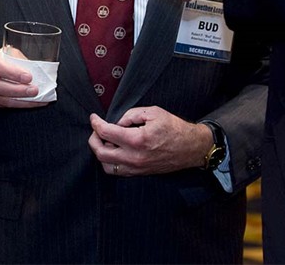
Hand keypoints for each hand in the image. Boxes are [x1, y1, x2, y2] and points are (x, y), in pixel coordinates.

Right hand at [0, 47, 46, 108]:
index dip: (13, 73)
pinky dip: (17, 105)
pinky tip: (29, 103)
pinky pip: (2, 105)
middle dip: (19, 90)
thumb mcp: (0, 51)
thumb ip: (15, 58)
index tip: (28, 77)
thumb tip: (34, 68)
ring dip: (21, 100)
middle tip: (34, 90)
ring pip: (1, 99)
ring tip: (36, 99)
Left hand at [87, 107, 213, 176]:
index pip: (106, 133)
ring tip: (106, 141)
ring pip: (106, 166)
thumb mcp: (153, 112)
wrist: (191, 148)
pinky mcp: (140, 173)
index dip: (96, 123)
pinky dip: (110, 161)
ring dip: (101, 152)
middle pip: (101, 152)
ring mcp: (136, 168)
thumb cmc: (174, 128)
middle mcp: (134, 157)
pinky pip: (117, 171)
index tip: (94, 117)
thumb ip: (131, 115)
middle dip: (94, 139)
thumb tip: (117, 122)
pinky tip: (114, 150)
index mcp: (137, 140)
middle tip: (96, 129)